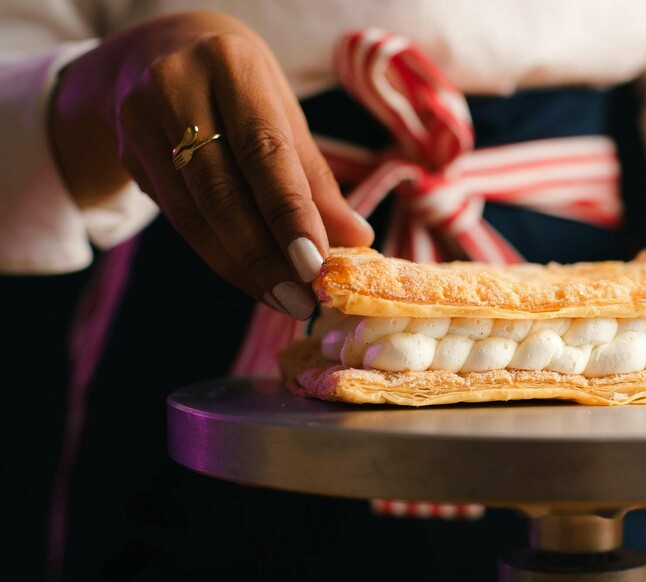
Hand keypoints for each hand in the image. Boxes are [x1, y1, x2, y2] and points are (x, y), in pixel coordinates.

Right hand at [49, 11, 373, 318]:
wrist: (159, 51)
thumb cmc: (241, 90)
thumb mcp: (283, 115)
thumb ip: (315, 178)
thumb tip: (356, 240)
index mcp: (230, 66)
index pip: (263, 152)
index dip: (290, 215)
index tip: (317, 266)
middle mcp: (176, 87)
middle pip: (222, 192)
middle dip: (265, 256)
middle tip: (303, 301)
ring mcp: (141, 120)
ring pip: (194, 214)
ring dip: (242, 267)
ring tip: (284, 299)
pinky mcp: (125, 153)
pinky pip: (178, 219)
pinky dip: (219, 255)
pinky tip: (251, 277)